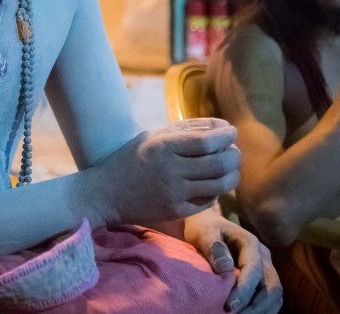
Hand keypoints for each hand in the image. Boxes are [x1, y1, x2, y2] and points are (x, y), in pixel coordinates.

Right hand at [92, 123, 239, 226]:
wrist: (106, 194)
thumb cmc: (129, 158)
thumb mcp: (151, 137)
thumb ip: (183, 130)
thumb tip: (218, 127)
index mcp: (163, 147)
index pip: (206, 142)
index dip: (225, 136)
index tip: (231, 131)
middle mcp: (171, 170)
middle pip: (219, 163)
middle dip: (234, 155)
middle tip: (234, 151)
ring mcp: (174, 193)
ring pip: (219, 185)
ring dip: (232, 175)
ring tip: (229, 168)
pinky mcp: (176, 211)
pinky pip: (208, 201)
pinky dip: (216, 191)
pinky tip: (212, 183)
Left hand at [186, 211, 282, 312]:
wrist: (208, 226)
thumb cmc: (204, 229)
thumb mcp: (204, 233)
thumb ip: (213, 248)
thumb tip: (225, 269)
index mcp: (251, 243)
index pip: (254, 270)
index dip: (244, 290)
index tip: (229, 307)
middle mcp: (263, 257)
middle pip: (272, 287)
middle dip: (256, 308)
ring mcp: (265, 269)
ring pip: (274, 296)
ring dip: (260, 312)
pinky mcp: (262, 280)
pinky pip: (269, 300)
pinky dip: (261, 311)